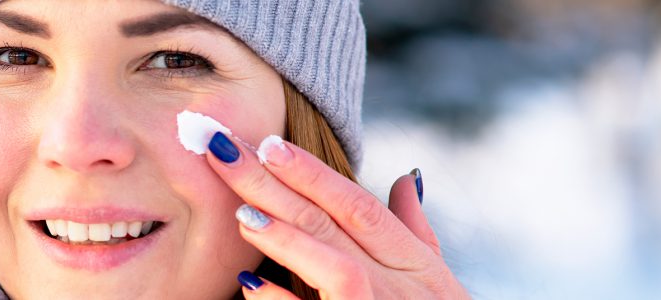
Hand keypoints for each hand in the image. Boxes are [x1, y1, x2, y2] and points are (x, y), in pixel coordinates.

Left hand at [205, 133, 467, 298]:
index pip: (359, 206)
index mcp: (416, 263)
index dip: (313, 173)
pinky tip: (250, 285)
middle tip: (224, 152)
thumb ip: (414, 230)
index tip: (267, 142)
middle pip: (331, 224)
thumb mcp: (437, 280)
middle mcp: (400, 287)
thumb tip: (406, 176)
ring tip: (242, 215)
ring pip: (336, 268)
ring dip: (287, 239)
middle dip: (274, 184)